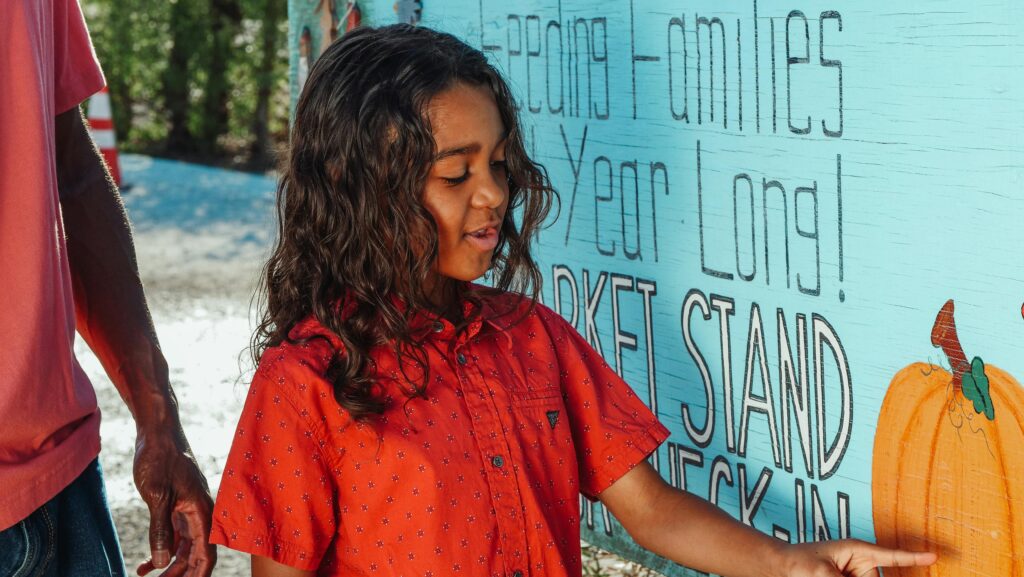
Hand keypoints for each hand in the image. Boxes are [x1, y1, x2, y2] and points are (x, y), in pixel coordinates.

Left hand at [133, 426, 216, 576]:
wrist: (157, 430)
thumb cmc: (159, 458)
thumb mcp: (157, 497)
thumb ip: (160, 531)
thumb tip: (162, 562)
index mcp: (201, 510)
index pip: (206, 553)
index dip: (198, 575)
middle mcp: (199, 512)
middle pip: (195, 554)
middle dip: (179, 573)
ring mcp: (188, 508)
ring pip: (183, 546)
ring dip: (167, 563)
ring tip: (145, 575)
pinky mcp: (177, 503)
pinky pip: (173, 534)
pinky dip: (161, 548)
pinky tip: (145, 562)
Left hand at [778, 539, 936, 576]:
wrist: (783, 566)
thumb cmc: (799, 561)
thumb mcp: (820, 572)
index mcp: (857, 551)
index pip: (890, 555)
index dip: (912, 557)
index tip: (934, 555)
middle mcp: (861, 565)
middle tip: (840, 574)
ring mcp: (857, 576)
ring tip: (829, 573)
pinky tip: (832, 575)